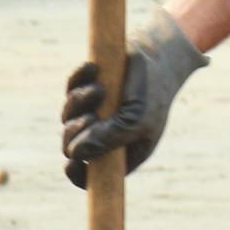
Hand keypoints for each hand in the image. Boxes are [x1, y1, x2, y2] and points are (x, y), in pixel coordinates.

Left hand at [61, 8, 207, 189]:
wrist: (161, 54)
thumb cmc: (154, 92)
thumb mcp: (136, 119)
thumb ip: (107, 138)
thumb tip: (74, 154)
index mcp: (120, 152)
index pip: (91, 175)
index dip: (77, 173)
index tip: (71, 163)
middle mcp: (104, 135)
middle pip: (71, 146)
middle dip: (74, 133)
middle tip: (90, 117)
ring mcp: (94, 111)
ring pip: (68, 116)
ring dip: (78, 102)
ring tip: (100, 89)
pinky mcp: (88, 88)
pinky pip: (71, 87)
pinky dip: (78, 78)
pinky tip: (93, 69)